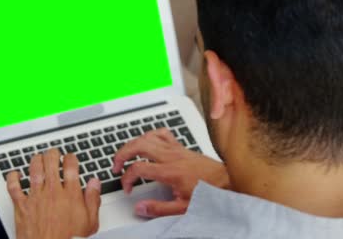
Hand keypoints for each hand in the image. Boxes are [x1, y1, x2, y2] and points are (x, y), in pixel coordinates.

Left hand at [7, 149, 101, 238]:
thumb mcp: (90, 222)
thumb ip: (93, 200)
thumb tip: (95, 183)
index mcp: (71, 195)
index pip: (71, 166)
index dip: (71, 158)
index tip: (70, 158)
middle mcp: (52, 193)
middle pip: (51, 162)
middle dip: (53, 154)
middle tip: (54, 154)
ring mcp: (36, 198)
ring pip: (34, 169)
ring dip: (36, 160)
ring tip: (38, 158)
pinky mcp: (21, 206)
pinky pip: (13, 187)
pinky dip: (13, 177)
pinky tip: (15, 174)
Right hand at [112, 128, 229, 217]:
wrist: (227, 181)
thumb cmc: (208, 192)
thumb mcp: (182, 207)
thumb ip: (158, 208)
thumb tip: (139, 207)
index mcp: (169, 172)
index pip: (138, 168)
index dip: (127, 178)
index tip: (127, 187)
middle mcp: (171, 156)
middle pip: (138, 145)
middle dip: (121, 154)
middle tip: (115, 165)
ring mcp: (175, 149)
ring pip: (147, 136)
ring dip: (132, 143)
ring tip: (125, 154)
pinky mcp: (180, 146)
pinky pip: (162, 133)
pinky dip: (150, 135)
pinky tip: (146, 143)